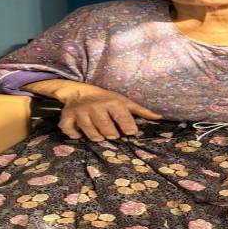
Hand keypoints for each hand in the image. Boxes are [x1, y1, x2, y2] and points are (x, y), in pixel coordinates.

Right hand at [24, 80, 161, 140]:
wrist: (80, 91)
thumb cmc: (107, 99)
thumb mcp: (124, 102)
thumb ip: (141, 111)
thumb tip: (159, 117)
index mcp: (112, 103)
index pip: (123, 119)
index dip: (129, 128)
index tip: (130, 132)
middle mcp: (96, 107)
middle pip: (107, 129)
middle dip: (111, 134)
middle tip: (113, 134)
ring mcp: (81, 112)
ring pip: (90, 132)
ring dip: (96, 137)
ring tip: (100, 135)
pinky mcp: (68, 116)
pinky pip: (69, 129)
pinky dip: (73, 135)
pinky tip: (79, 135)